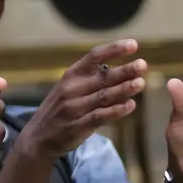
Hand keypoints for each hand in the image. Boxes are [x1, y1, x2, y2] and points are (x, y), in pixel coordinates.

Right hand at [18, 40, 146, 159]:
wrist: (38, 138)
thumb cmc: (60, 109)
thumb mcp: (69, 88)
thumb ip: (91, 79)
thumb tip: (123, 70)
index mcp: (70, 75)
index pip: (93, 56)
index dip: (114, 49)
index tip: (133, 44)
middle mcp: (71, 89)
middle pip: (102, 77)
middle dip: (125, 70)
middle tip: (143, 65)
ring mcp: (74, 108)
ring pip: (103, 96)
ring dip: (124, 89)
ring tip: (141, 83)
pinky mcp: (77, 126)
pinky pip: (100, 116)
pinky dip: (116, 111)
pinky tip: (130, 106)